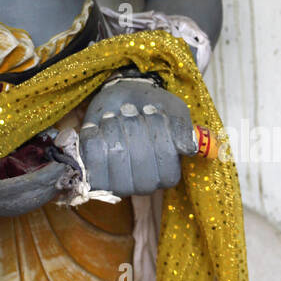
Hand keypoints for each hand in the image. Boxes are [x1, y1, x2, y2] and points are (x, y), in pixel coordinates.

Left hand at [79, 77, 193, 196]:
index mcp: (167, 172)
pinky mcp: (95, 176)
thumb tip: (188, 149)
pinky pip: (93, 170)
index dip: (159, 140)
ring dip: (113, 138)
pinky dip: (93, 144)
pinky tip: (96, 127)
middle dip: (134, 137)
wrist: (119, 96)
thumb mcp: (172, 109)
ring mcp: (118, 184)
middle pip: (143, 177)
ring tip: (112, 115)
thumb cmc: (150, 104)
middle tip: (129, 109)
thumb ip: (181, 128)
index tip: (150, 110)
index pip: (168, 173)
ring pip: (118, 176)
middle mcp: (144, 184)